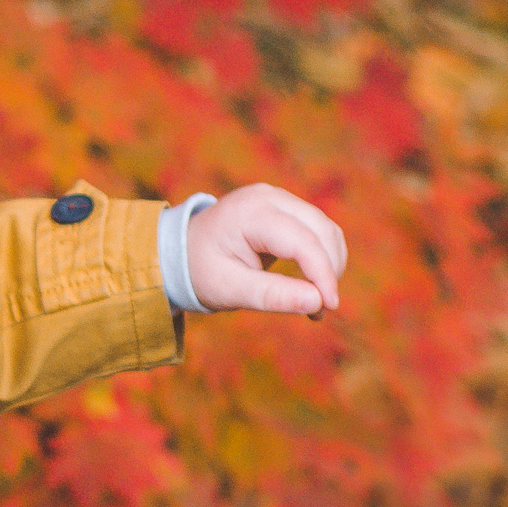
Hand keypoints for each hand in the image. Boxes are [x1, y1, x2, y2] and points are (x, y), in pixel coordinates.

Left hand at [184, 184, 347, 316]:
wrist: (178, 251)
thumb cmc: (199, 271)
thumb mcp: (229, 289)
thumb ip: (271, 295)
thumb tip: (318, 302)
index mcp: (249, 213)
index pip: (302, 241)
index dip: (322, 274)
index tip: (328, 306)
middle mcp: (268, 197)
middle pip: (321, 230)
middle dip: (329, 270)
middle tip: (320, 309)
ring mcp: (278, 197)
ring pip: (325, 229)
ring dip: (329, 264)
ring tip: (315, 302)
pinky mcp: (284, 207)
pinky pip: (317, 229)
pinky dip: (322, 256)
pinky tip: (311, 285)